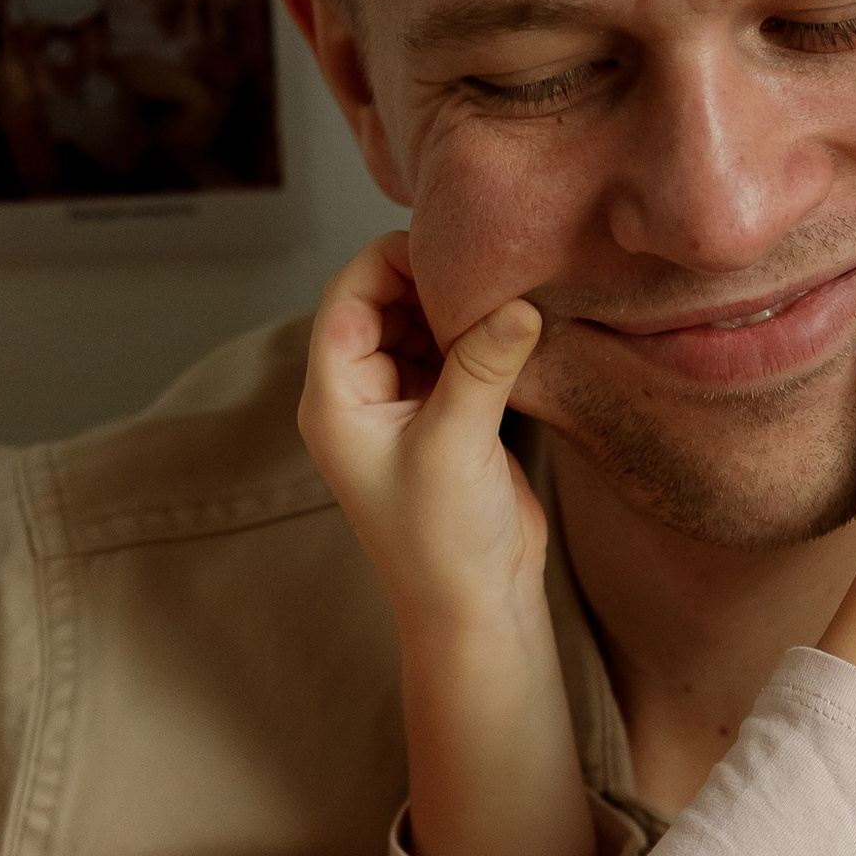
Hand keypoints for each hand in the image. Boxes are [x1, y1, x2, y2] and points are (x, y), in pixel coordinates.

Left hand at [298, 234, 549, 645]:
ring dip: (460, 308)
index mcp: (335, 398)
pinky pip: (453, 353)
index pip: (350, 296)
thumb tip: (520, 301)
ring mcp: (401, 405)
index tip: (457, 249)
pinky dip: (480, 336)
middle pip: (384, 301)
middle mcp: (359, 395)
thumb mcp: (456, 445)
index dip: (395, 261)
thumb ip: (482, 365)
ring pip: (422, 324)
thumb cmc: (444, 542)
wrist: (477, 607)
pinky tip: (517, 326)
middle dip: (433, 281)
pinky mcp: (444, 416)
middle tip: (493, 269)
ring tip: (511, 294)